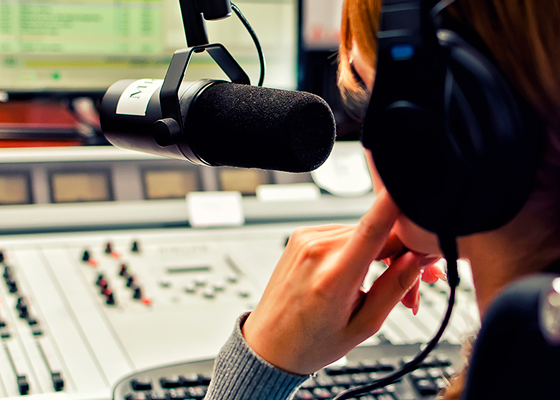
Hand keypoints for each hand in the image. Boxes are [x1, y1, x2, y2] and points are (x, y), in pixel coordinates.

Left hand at [243, 189, 442, 374]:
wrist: (270, 344)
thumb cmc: (312, 341)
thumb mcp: (364, 325)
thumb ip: (394, 287)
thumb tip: (419, 258)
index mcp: (333, 276)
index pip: (372, 228)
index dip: (397, 205)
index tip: (414, 192)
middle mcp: (317, 250)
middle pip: (378, 232)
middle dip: (403, 255)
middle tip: (413, 291)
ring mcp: (306, 239)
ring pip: (364, 232)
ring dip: (382, 253)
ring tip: (381, 287)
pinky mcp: (302, 235)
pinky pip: (344, 234)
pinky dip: (359, 249)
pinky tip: (361, 273)